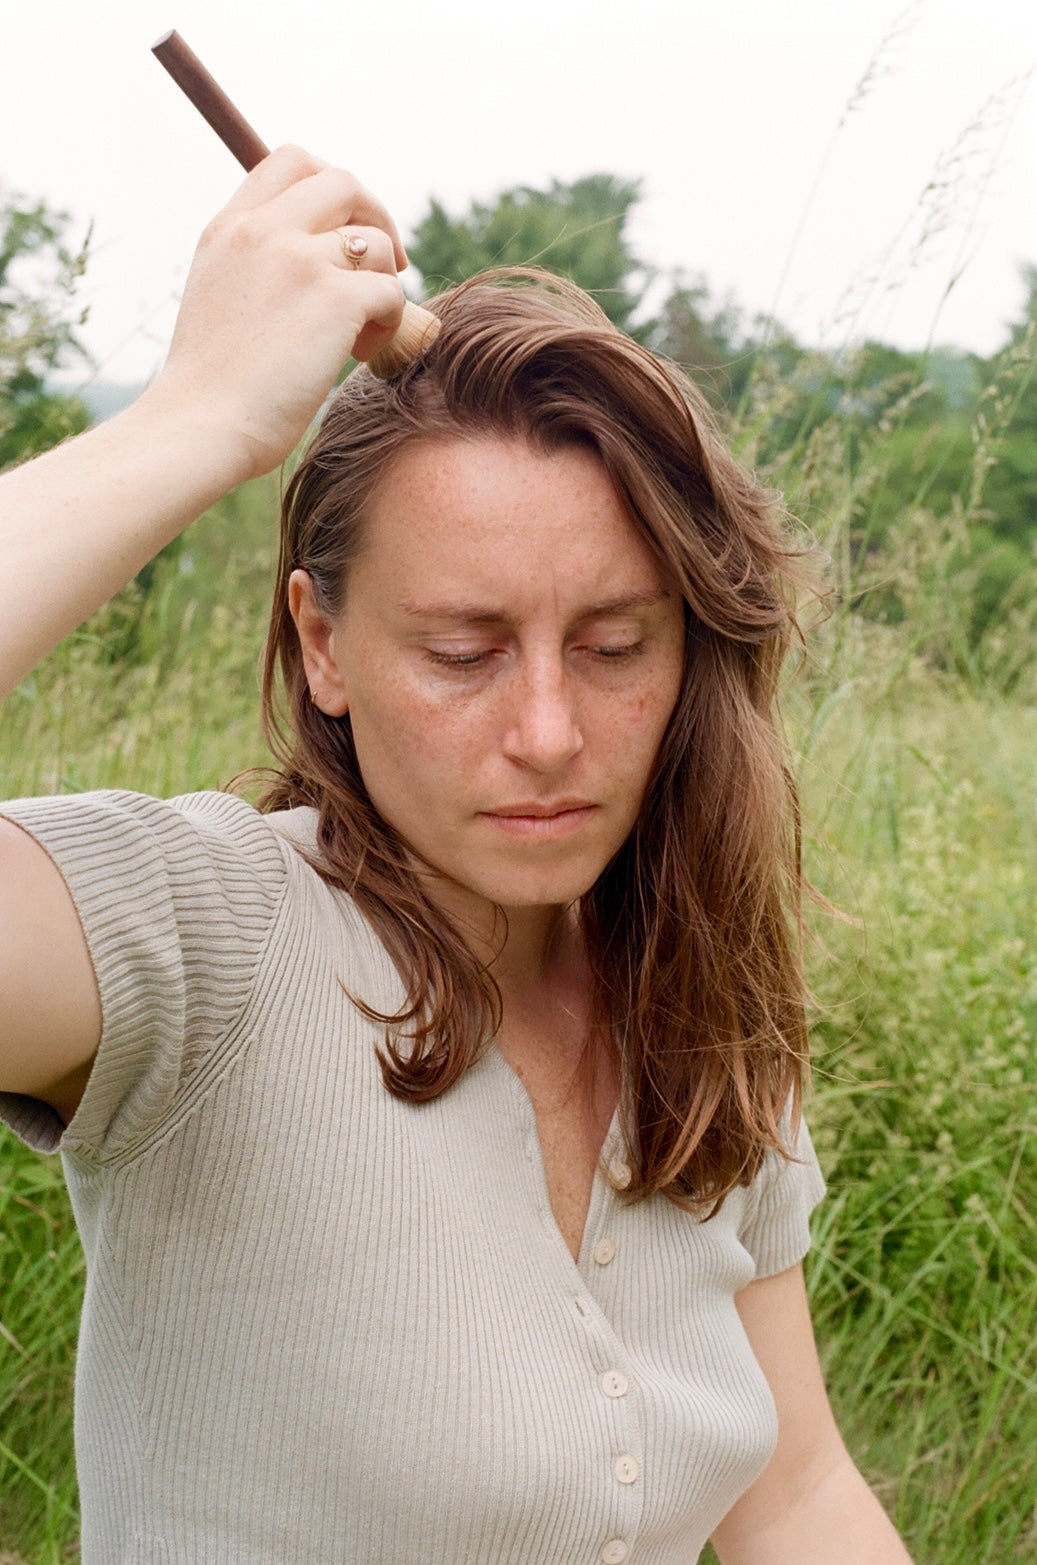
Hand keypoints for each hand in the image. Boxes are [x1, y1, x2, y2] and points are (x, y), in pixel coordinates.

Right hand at [148, 145, 407, 479]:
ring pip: (376, 243)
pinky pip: (392, 291)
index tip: (345, 228)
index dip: (333, 188)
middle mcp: (263, 230)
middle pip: (345, 183)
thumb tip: (311, 258)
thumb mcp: (217, 296)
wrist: (198, 426)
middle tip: (383, 267)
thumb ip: (255, 263)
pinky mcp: (335, 300)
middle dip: (376, 219)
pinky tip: (363, 353)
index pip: (292, 161)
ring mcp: (299, 260)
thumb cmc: (210, 385)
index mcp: (229, 226)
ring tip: (362, 331)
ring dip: (384, 284)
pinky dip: (392, 321)